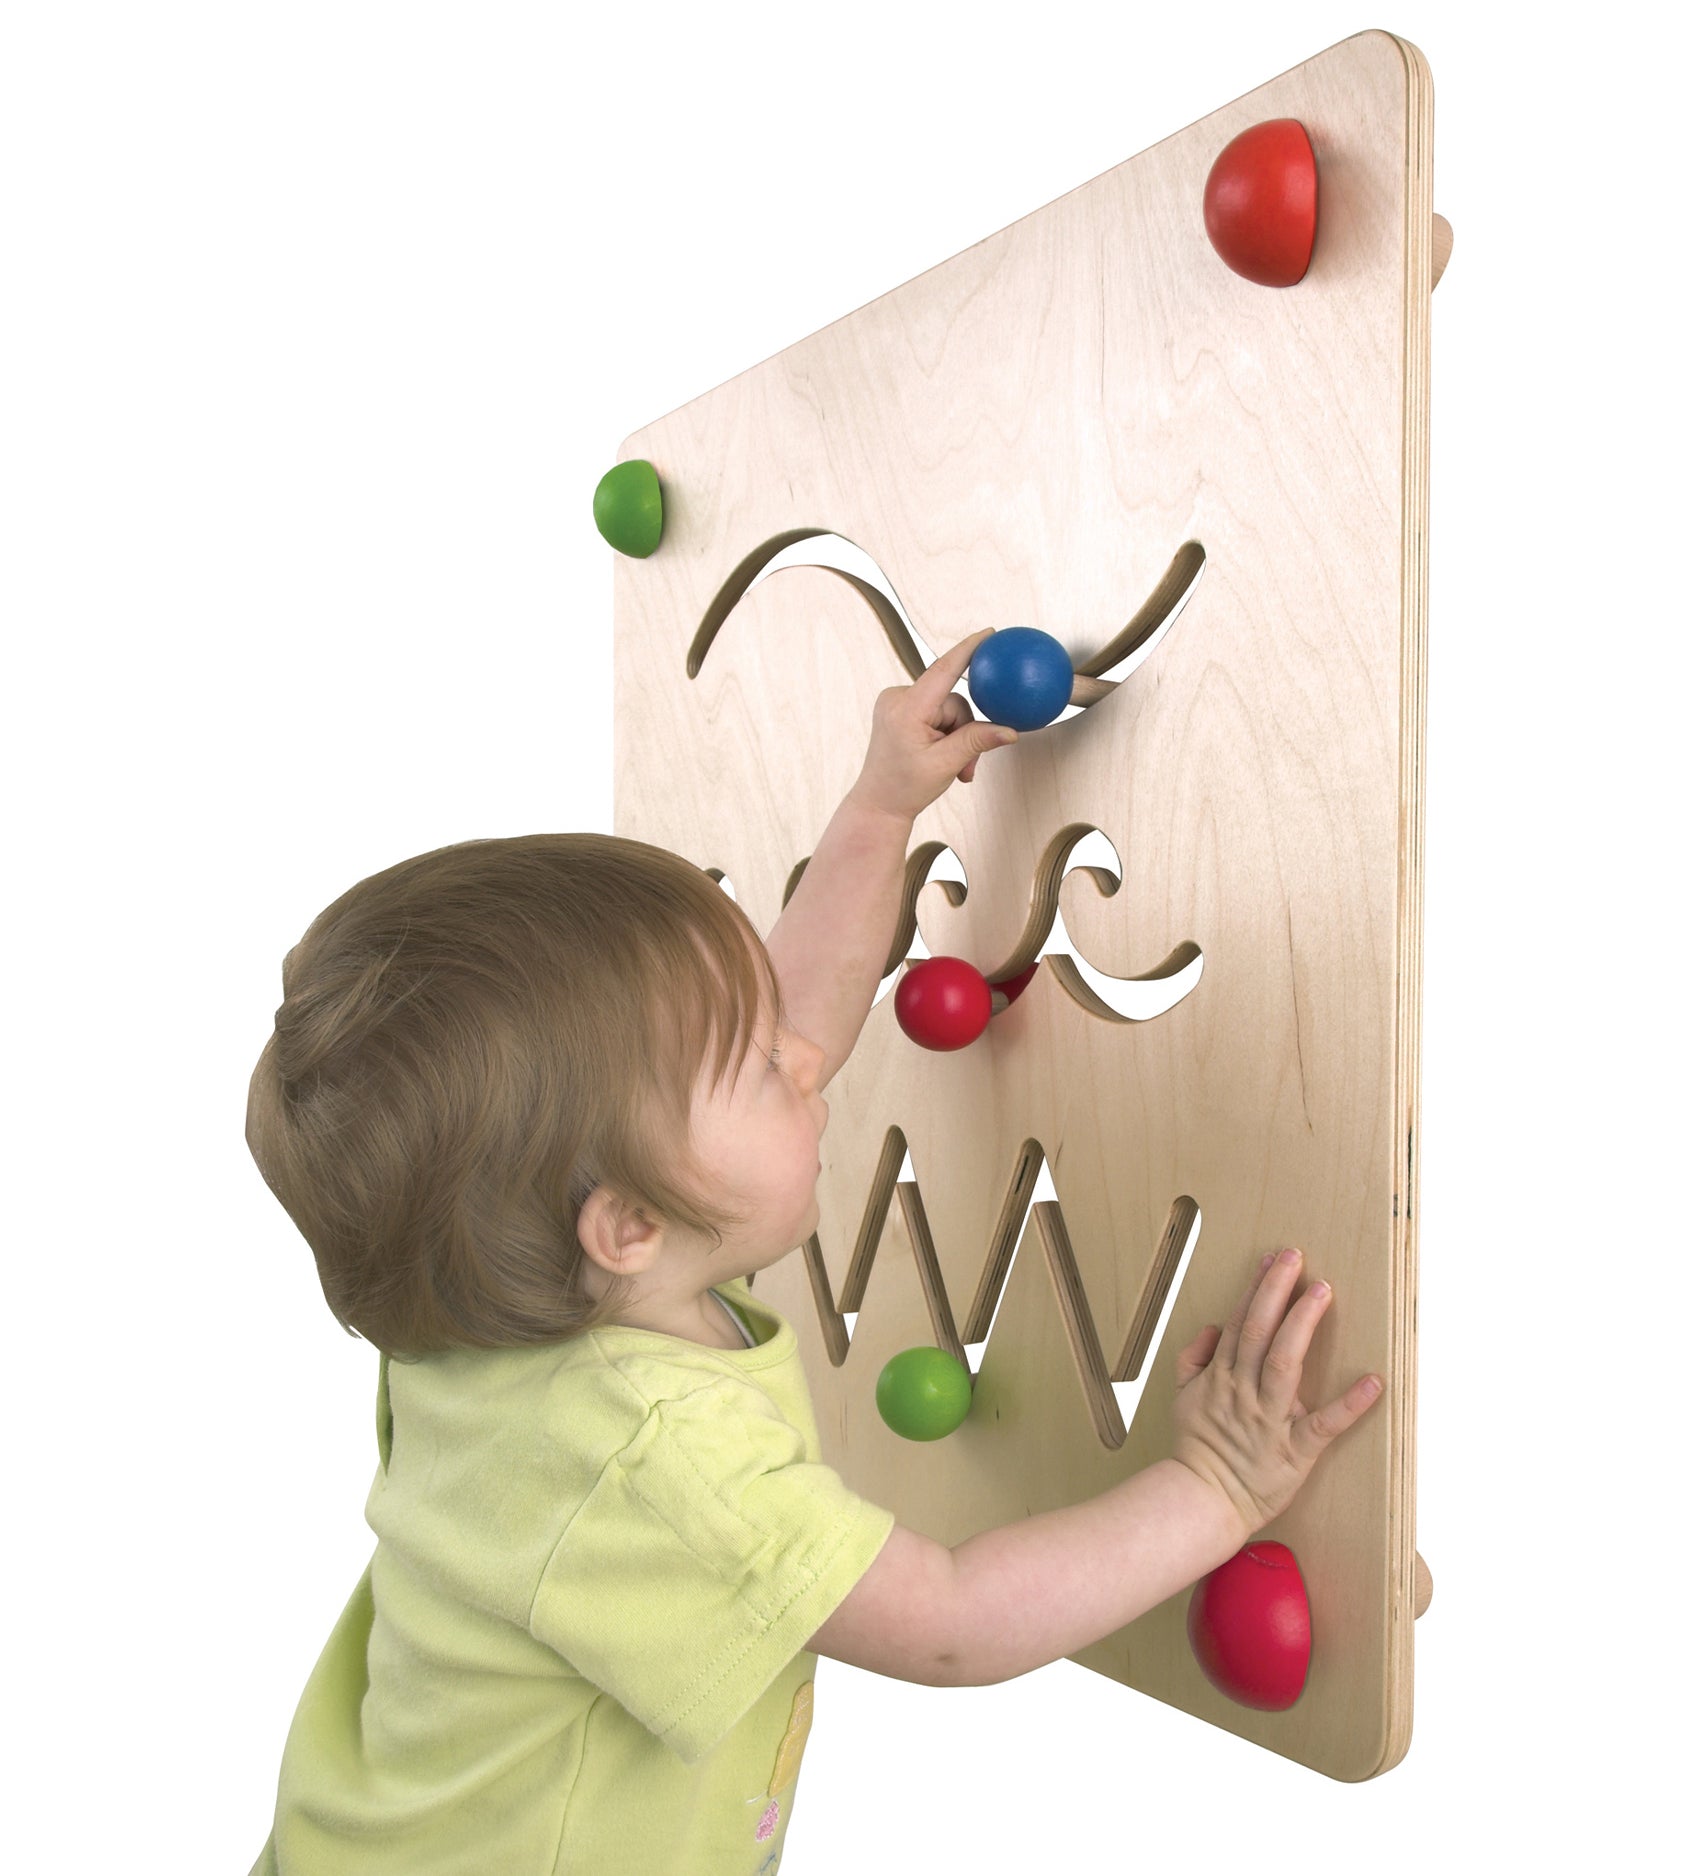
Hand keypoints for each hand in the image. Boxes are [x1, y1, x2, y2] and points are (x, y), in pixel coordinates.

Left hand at [845, 628, 1018, 824]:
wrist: (879, 803)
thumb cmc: (904, 787)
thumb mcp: (946, 765)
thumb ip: (977, 741)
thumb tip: (1009, 730)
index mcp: (906, 710)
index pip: (943, 670)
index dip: (968, 650)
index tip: (989, 634)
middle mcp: (897, 699)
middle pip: (953, 701)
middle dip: (965, 732)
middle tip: (966, 765)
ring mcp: (896, 702)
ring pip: (947, 709)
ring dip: (957, 738)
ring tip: (954, 767)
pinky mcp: (900, 709)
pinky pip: (936, 712)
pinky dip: (945, 734)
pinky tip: (941, 756)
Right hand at [1171, 1249, 1384, 1539]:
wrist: (1203, 1499)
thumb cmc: (1197, 1449)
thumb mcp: (1181, 1396)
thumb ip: (1192, 1358)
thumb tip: (1212, 1326)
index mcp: (1222, 1378)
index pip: (1239, 1323)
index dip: (1256, 1289)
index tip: (1272, 1260)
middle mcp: (1244, 1391)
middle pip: (1259, 1332)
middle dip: (1276, 1291)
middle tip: (1294, 1257)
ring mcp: (1270, 1419)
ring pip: (1284, 1364)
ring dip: (1302, 1324)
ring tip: (1321, 1292)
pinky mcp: (1295, 1450)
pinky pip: (1324, 1425)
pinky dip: (1350, 1404)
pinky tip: (1373, 1382)